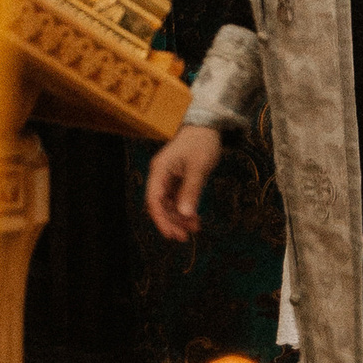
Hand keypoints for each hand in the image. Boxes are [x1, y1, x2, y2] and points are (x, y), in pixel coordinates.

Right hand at [145, 124, 221, 241]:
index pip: (154, 200)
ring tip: (194, 229)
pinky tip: (194, 219)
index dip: (160, 219)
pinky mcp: (178, 179)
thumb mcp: (198, 167)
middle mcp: (160, 176)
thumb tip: (185, 214)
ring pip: (169, 204)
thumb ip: (191, 191)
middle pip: (160, 205)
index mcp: (160, 171)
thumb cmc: (201, 142)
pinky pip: (178, 199)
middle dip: (171, 222)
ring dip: (179, 218)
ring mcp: (169, 178)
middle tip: (184, 237)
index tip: (171, 233)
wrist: (208, 126)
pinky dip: (185, 209)